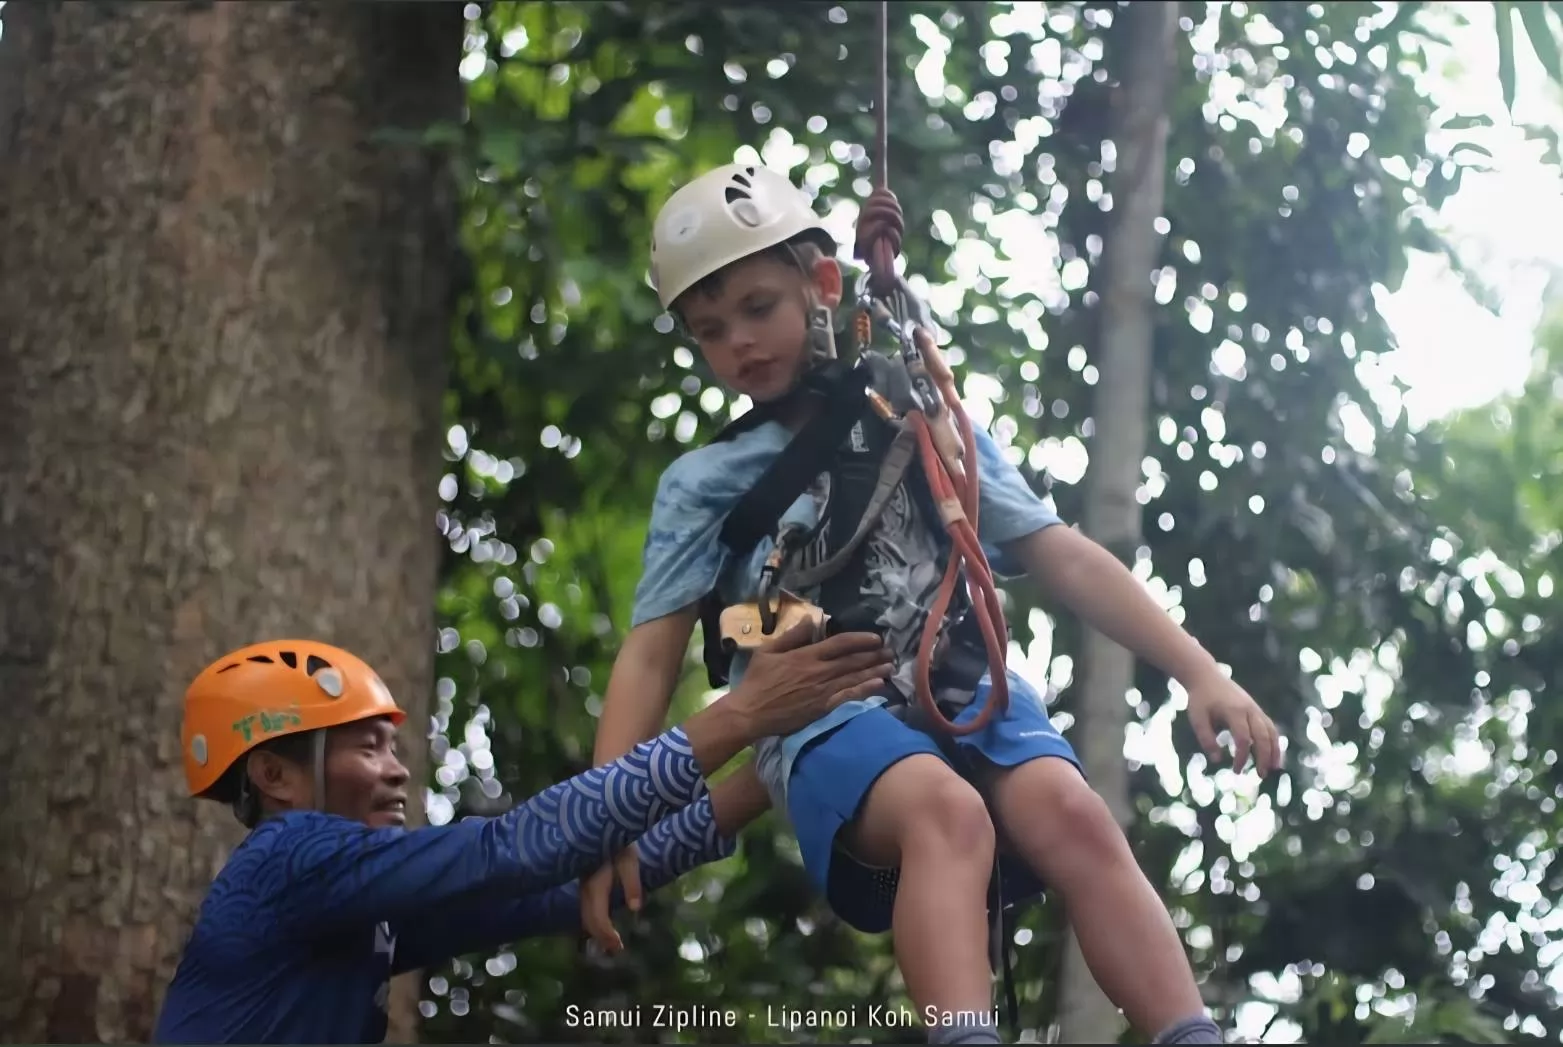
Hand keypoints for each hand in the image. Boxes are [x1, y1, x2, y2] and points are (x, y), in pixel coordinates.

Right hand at [579, 846, 641, 954]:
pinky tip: (603, 922)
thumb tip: (636, 908)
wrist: (596, 822)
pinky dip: (594, 919)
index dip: (607, 935)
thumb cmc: (616, 838)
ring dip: (597, 930)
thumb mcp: (628, 858)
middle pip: (589, 920)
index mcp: (595, 885)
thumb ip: (632, 882)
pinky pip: (586, 906)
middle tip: (617, 950)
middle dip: (601, 937)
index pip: (598, 918)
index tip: (619, 947)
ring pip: (585, 914)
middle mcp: (585, 889)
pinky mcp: (585, 881)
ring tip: (611, 942)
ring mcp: (583, 885)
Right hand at [729, 620, 894, 738]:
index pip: (841, 643)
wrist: (750, 712)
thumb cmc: (757, 680)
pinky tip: (879, 686)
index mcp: (806, 655)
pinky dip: (865, 691)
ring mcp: (823, 692)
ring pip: (855, 678)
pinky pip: (849, 697)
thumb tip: (810, 620)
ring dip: (875, 671)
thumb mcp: (768, 651)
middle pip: (853, 661)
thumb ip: (791, 636)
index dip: (861, 639)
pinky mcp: (823, 708)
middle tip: (891, 651)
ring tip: (890, 666)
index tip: (876, 638)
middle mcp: (819, 672)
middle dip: (874, 655)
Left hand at [1185, 669, 1282, 775]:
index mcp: (1234, 711)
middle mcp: (1249, 709)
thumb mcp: (1197, 719)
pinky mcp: (1256, 709)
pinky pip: (1270, 726)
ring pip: (1271, 731)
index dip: (1242, 757)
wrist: (1206, 676)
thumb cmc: (1200, 700)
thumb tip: (1217, 760)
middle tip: (1261, 776)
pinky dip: (1273, 741)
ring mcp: (1255, 708)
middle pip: (1262, 736)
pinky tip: (1272, 755)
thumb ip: (1206, 739)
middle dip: (1264, 757)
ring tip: (1273, 768)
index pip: (1243, 739)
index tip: (1236, 770)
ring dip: (1274, 750)